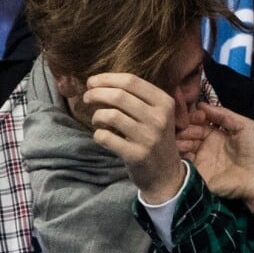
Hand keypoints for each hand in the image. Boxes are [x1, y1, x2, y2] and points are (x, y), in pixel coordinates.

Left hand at [83, 73, 184, 203]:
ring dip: (96, 115)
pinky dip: (98, 134)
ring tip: (97, 120)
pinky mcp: (136, 155)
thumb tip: (101, 82)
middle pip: (119, 95)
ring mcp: (149, 137)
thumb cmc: (155, 138)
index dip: (106, 78)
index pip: (131, 81)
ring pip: (110, 115)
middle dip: (96, 93)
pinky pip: (105, 137)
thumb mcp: (157, 114)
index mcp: (165, 103)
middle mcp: (159, 118)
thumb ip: (137, 97)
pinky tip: (102, 135)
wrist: (166, 173)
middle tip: (87, 98)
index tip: (92, 82)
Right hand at [188, 103, 253, 211]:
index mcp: (217, 133)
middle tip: (184, 128)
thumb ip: (225, 115)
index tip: (196, 115)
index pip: (199, 122)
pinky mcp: (198, 173)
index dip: (195, 117)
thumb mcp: (245, 125)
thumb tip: (202, 105)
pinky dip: (179, 155)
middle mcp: (207, 145)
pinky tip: (181, 149)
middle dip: (185, 128)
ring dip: (180, 140)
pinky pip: (184, 163)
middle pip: (189, 133)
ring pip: (183, 146)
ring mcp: (202, 159)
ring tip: (183, 139)